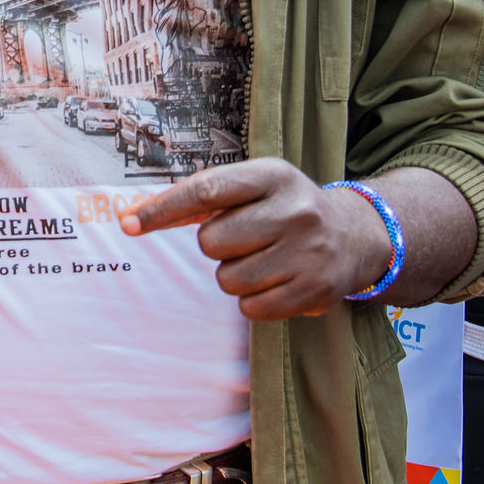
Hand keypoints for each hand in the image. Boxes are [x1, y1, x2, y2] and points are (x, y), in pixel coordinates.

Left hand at [118, 158, 391, 318]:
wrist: (355, 236)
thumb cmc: (285, 207)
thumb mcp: (255, 185)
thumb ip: (200, 197)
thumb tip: (133, 215)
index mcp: (273, 175)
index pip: (205, 190)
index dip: (163, 209)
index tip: (127, 223)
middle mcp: (294, 210)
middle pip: (211, 241)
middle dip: (218, 244)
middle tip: (246, 237)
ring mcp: (307, 252)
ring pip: (229, 279)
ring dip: (235, 274)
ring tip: (264, 258)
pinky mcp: (314, 290)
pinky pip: (251, 308)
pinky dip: (254, 300)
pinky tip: (276, 280)